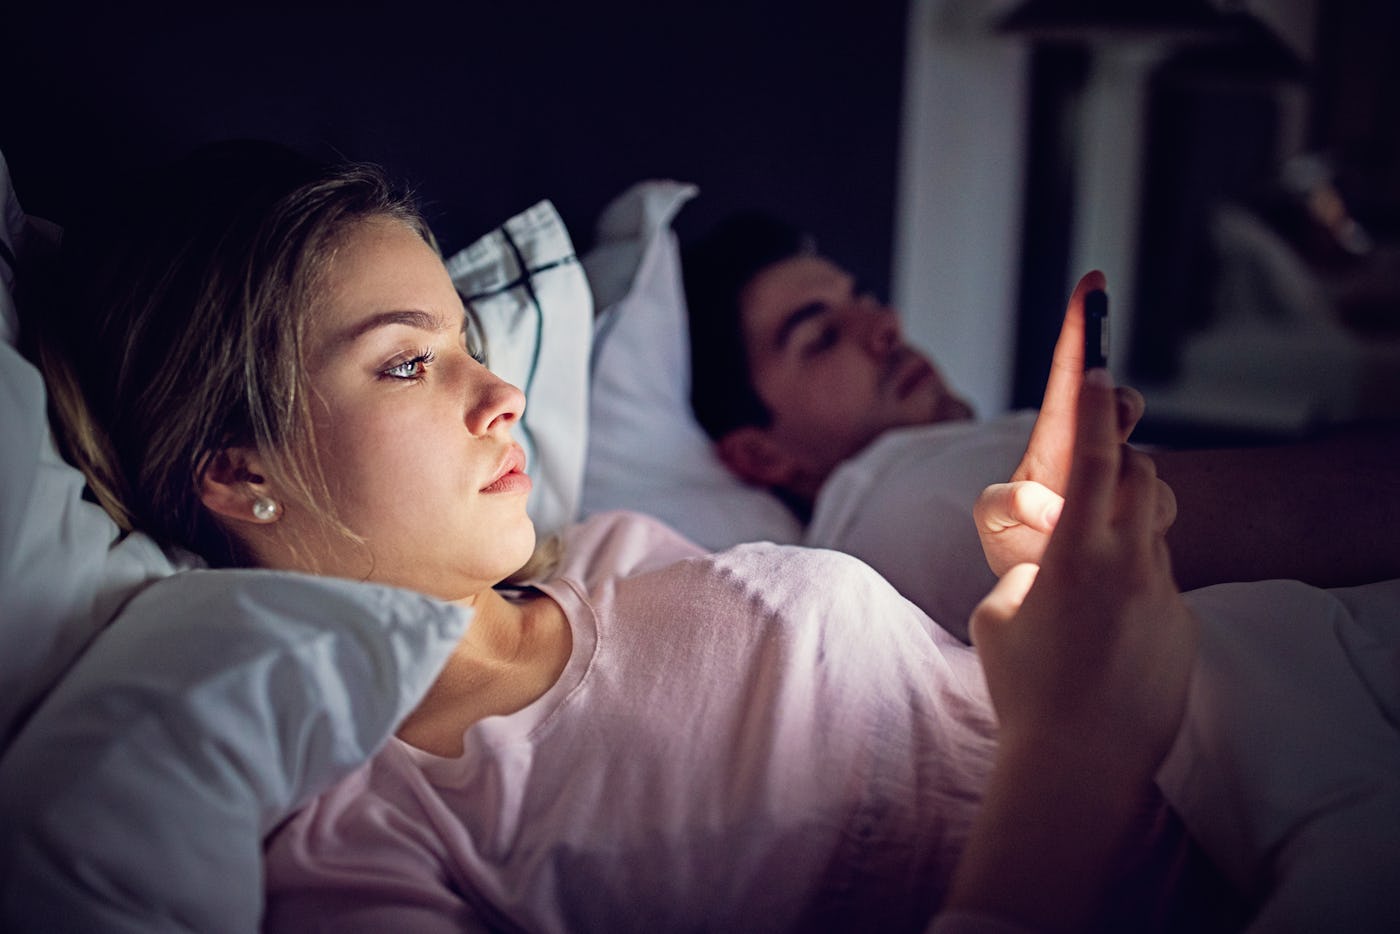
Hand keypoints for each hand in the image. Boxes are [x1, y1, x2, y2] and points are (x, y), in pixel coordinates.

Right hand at [971, 367, 1195, 781]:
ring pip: (1156, 528)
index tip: (1099, 366)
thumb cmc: (1024, 689)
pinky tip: (1105, 634)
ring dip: (1128, 522)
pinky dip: (1133, 584)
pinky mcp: (1182, 628)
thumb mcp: (997, 615)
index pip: (1097, 460)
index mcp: (1077, 554)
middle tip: (1096, 473)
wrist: (1080, 765)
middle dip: (1123, 460)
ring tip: (1090, 562)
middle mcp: (1131, 565)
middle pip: (1145, 477)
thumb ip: (1024, 569)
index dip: (1096, 408)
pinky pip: (1161, 581)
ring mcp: (1164, 596)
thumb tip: (1048, 559)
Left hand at [975, 272, 1153, 576]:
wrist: (1049, 590)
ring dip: (1125, 480)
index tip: (1092, 282)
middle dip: (1116, 405)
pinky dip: (1145, 518)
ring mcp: (1120, 478)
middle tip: (1112, 415)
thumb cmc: (1016, 546)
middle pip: (1115, 404)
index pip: (1068, 376)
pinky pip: (1160, 504)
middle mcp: (1090, 451)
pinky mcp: (1144, 510)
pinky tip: (1117, 539)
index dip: (1080, 328)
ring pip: (1144, 460)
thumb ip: (1008, 506)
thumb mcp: (996, 522)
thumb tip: (1048, 508)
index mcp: (1052, 441)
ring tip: (1087, 513)